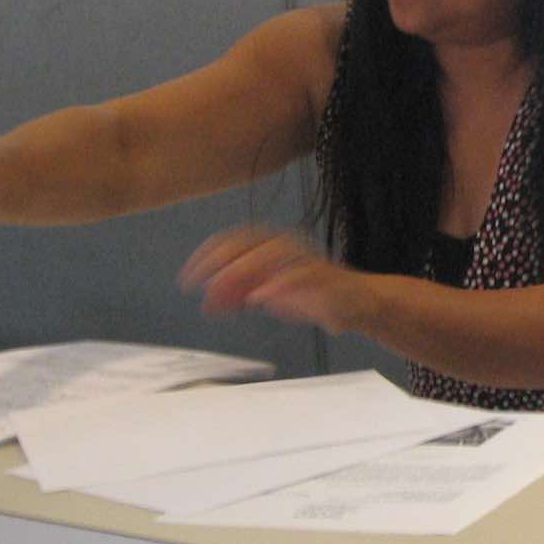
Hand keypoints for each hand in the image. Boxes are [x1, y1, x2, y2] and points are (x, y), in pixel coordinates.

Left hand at [179, 225, 364, 332]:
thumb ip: (240, 295)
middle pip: (245, 243)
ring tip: (221, 293)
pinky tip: (258, 298)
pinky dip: (276, 285)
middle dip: (216, 263)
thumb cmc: (311, 296)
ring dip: (240, 271)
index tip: (187, 277)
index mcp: (270, 244)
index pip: (231, 239)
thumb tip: (209, 303)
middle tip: (196, 285)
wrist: (357, 304)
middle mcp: (286, 244)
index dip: (205, 255)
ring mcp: (306, 258)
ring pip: (269, 253)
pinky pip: (299, 274)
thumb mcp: (266, 294)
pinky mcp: (325, 276)